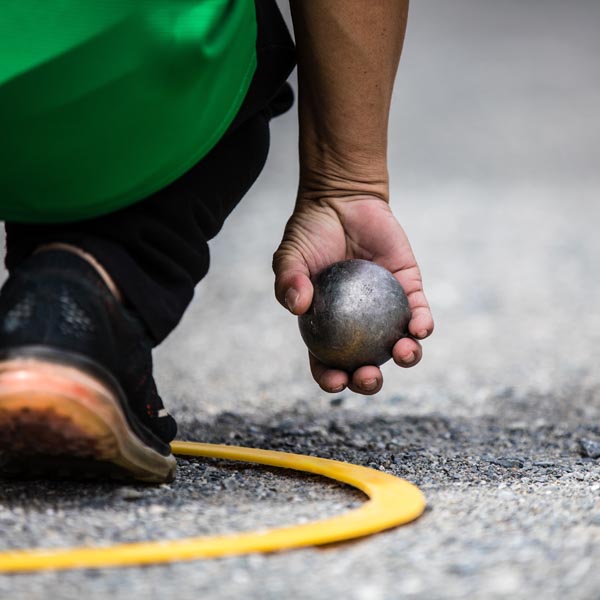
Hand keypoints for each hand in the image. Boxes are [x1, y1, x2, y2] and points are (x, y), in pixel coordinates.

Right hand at [273, 194, 433, 394]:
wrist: (342, 200)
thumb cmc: (311, 232)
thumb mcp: (290, 255)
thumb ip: (289, 280)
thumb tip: (298, 306)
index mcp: (327, 326)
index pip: (328, 361)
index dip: (332, 378)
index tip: (336, 380)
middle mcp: (358, 324)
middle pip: (365, 363)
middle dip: (369, 380)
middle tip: (368, 375)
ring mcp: (385, 310)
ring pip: (399, 345)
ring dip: (405, 357)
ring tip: (402, 353)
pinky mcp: (409, 290)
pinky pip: (419, 313)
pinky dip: (422, 324)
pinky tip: (420, 328)